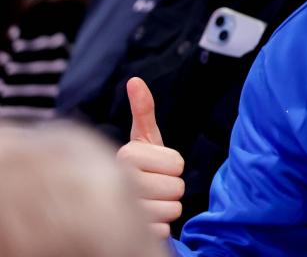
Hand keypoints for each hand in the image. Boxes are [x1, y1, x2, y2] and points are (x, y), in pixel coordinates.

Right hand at [116, 77, 184, 238]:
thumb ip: (143, 110)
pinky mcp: (129, 235)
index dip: (172, 165)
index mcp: (126, 155)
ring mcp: (122, 210)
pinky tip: (143, 222)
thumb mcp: (143, 138)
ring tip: (147, 203)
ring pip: (173, 210)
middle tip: (152, 186)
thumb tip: (135, 80)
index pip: (177, 163)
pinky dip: (159, 228)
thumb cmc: (139, 166)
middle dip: (170, 188)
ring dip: (165, 208)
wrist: (120, 204)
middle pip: (177, 188)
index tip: (154, 166)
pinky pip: (164, 230)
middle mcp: (119, 182)